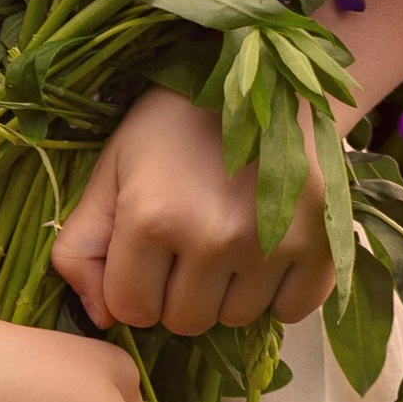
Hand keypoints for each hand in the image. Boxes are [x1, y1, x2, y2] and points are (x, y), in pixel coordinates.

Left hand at [49, 86, 334, 339]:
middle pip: (184, 321)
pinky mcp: (321, 246)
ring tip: (230, 237)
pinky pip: (291, 312)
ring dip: (228, 293)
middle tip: (191, 242)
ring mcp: (271, 245)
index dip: (135, 287)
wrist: (263, 80)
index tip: (149, 253)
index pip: (131, 309)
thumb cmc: (175, 125)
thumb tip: (98, 317)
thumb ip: (82, 244)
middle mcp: (211, 238)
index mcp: (151, 217)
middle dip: (179, 292)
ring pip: (235, 320)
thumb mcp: (112, 170)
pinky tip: (269, 251)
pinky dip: (280, 294)